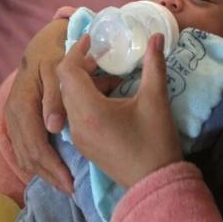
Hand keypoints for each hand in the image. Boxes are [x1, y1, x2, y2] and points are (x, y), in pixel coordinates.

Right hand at [4, 17, 73, 193]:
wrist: (43, 44)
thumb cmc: (57, 54)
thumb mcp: (59, 69)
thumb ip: (57, 97)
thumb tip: (53, 127)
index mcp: (23, 101)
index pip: (34, 143)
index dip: (52, 164)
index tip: (70, 180)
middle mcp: (13, 112)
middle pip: (27, 154)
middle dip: (49, 175)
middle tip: (71, 189)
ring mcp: (11, 118)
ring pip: (23, 155)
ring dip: (43, 173)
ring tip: (64, 185)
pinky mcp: (15, 121)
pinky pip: (21, 149)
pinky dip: (35, 165)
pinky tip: (51, 173)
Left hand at [58, 34, 182, 187]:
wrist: (155, 184)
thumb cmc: (155, 142)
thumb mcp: (155, 100)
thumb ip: (154, 65)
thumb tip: (157, 37)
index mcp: (89, 110)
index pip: (68, 71)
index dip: (78, 50)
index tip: (93, 39)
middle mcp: (76, 123)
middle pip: (65, 84)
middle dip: (81, 65)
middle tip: (104, 55)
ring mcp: (78, 136)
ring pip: (68, 99)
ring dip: (83, 82)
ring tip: (109, 74)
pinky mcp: (84, 145)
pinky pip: (75, 113)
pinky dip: (85, 98)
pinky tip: (109, 96)